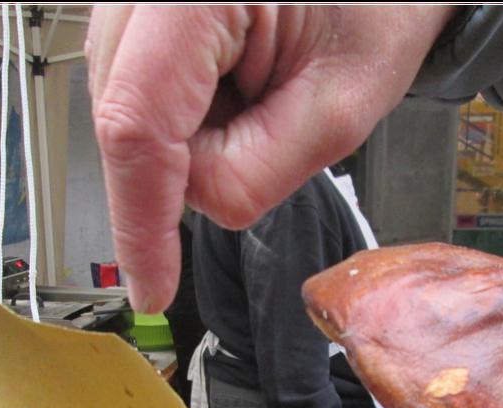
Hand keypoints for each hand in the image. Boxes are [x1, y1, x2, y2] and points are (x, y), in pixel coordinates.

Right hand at [86, 5, 454, 311]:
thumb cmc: (380, 7)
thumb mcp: (339, 110)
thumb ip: (255, 175)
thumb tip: (194, 205)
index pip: (137, 123)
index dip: (140, 220)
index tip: (151, 286)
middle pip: (122, 117)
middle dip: (183, 163)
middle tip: (267, 129)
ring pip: (123, 106)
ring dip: (185, 131)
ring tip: (259, 87)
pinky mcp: (133, 4)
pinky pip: (133, 83)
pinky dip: (180, 108)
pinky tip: (234, 79)